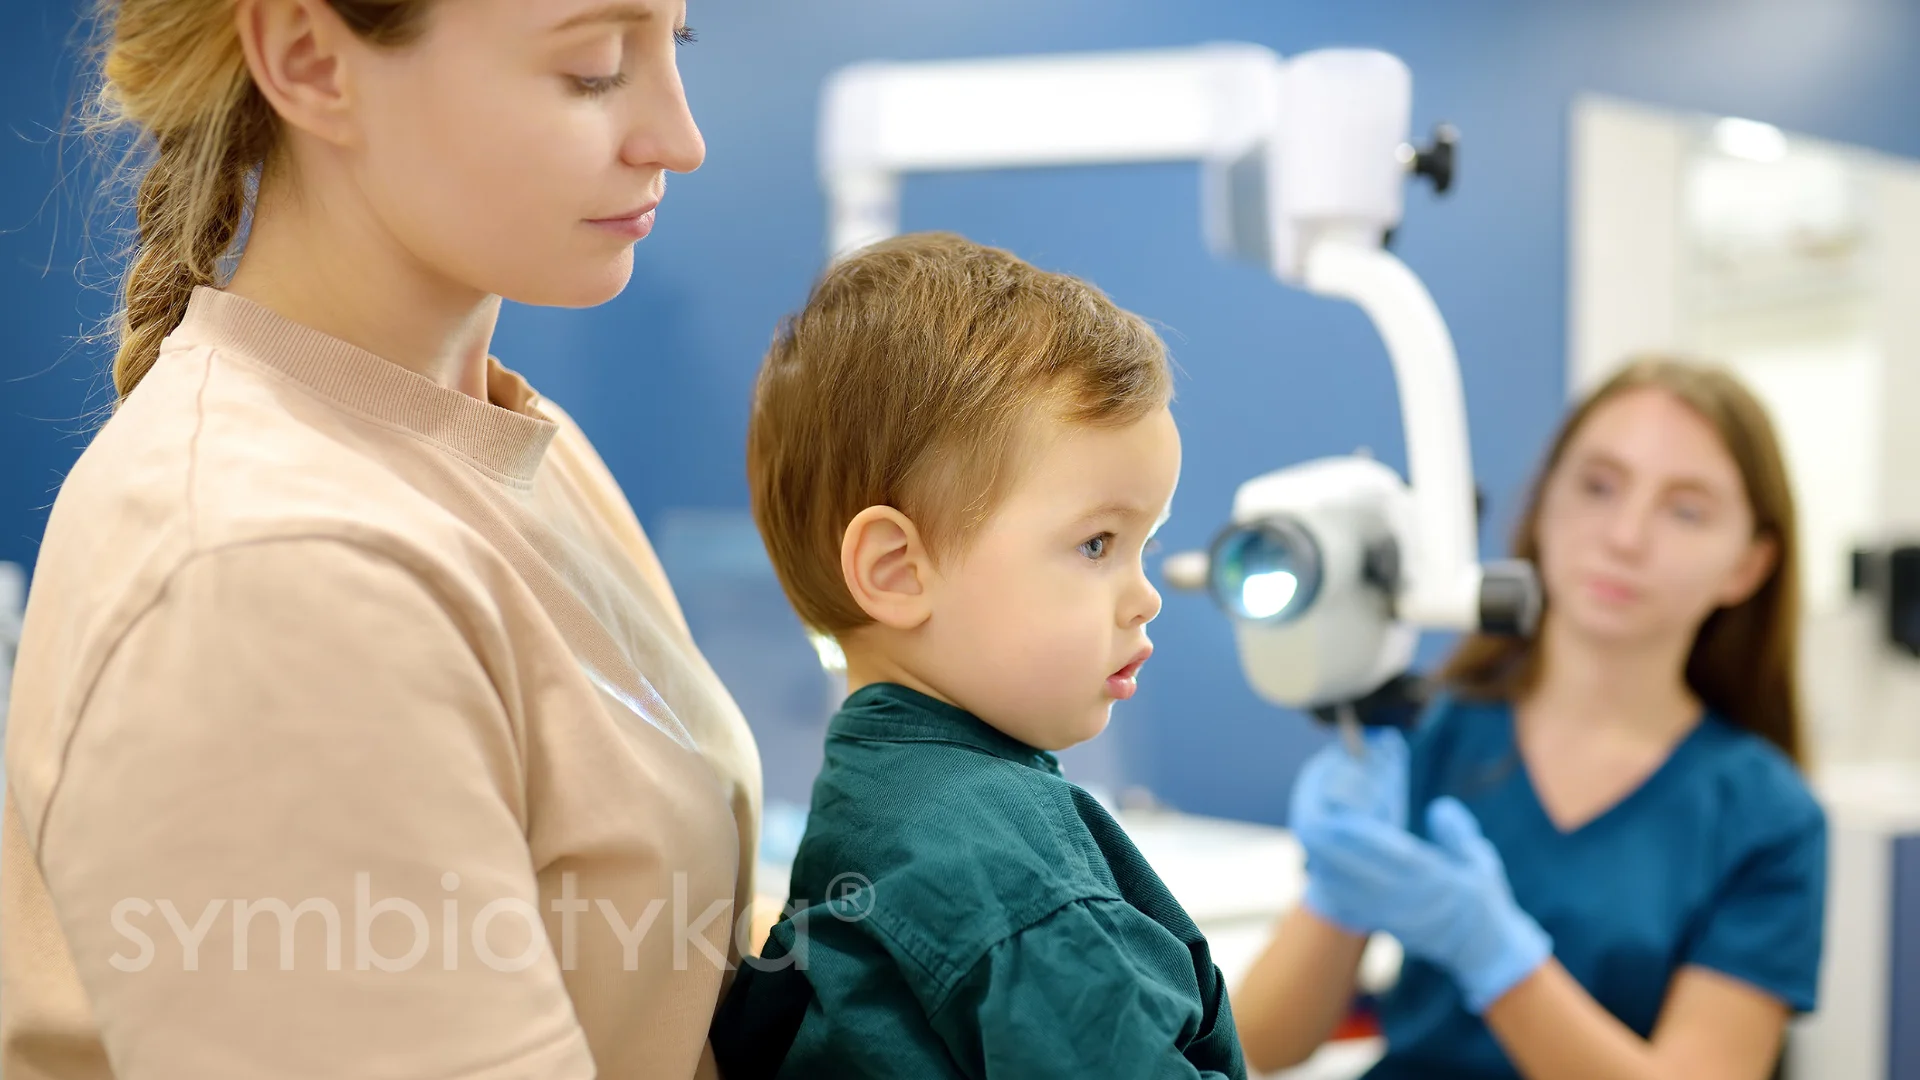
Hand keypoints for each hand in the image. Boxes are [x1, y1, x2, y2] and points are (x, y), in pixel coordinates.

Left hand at [1294, 796, 1550, 1014]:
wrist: (1483, 951)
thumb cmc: (1484, 900)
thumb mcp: (1482, 862)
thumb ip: (1459, 835)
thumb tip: (1438, 808)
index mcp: (1437, 880)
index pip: (1396, 856)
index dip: (1366, 838)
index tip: (1342, 819)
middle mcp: (1412, 900)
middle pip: (1366, 872)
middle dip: (1336, 849)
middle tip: (1311, 824)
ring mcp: (1397, 917)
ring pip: (1355, 891)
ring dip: (1328, 867)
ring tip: (1307, 842)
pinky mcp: (1387, 926)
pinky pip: (1355, 909)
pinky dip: (1334, 891)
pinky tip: (1316, 872)